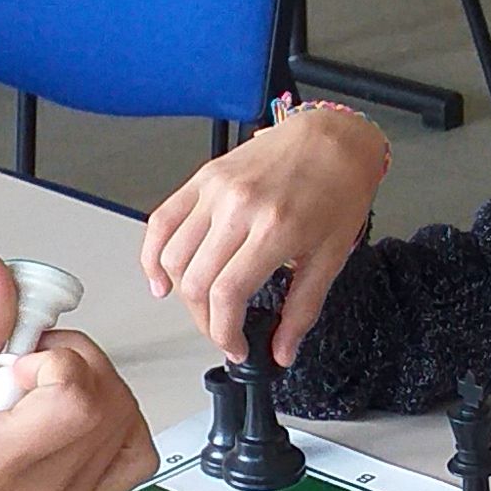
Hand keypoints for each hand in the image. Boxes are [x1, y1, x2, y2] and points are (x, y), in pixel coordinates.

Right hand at [0, 255, 154, 490]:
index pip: (76, 398)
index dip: (53, 358)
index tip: (12, 358)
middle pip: (110, 402)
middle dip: (74, 360)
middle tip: (20, 363)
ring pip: (128, 425)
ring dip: (94, 387)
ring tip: (37, 389)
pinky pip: (128, 457)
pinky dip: (112, 422)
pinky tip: (63, 412)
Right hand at [141, 107, 386, 362]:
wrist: (332, 140)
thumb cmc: (337, 189)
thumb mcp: (330, 257)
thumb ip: (302, 310)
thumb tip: (283, 350)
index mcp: (275, 229)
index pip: (226, 295)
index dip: (224, 333)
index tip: (233, 347)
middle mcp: (239, 207)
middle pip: (196, 282)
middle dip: (205, 321)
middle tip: (222, 331)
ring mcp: (216, 190)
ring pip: (173, 257)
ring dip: (181, 294)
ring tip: (202, 307)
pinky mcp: (202, 178)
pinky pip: (161, 221)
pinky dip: (152, 255)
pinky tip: (161, 279)